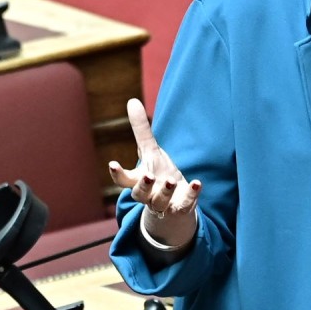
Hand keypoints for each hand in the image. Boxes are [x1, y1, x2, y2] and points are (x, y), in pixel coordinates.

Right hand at [109, 98, 201, 225]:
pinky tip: (196, 183)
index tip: (113, 164)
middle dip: (144, 186)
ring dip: (166, 191)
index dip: (117, 173)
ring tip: (172, 181)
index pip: (123, 180)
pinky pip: (183, 205)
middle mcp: (148, 194)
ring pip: (160, 202)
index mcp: (138, 179)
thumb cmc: (158, 172)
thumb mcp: (150, 150)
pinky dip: (191, 196)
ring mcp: (163, 203)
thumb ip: (141, 129)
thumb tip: (132, 101)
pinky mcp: (179, 208)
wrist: (174, 202)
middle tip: (150, 176)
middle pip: (139, 194)